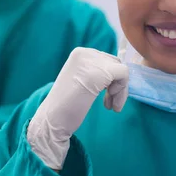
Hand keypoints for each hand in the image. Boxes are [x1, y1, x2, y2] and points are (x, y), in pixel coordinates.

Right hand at [27, 47, 128, 169]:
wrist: (52, 122)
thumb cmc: (66, 106)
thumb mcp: (82, 81)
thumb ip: (96, 72)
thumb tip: (121, 70)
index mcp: (79, 54)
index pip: (106, 60)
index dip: (111, 79)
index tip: (106, 97)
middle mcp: (85, 53)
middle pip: (115, 64)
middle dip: (117, 84)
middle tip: (110, 103)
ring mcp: (92, 62)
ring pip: (120, 70)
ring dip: (120, 90)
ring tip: (112, 107)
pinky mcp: (100, 73)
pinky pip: (123, 74)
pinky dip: (122, 90)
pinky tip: (110, 103)